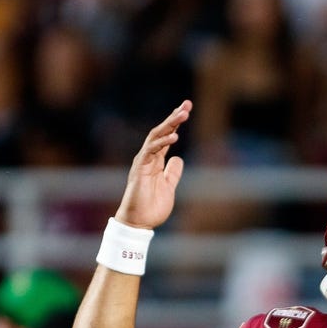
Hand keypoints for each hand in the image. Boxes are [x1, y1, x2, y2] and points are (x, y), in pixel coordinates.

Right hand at [115, 101, 192, 229]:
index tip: (186, 108)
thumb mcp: (168, 187)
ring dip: (170, 125)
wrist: (139, 222)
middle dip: (174, 117)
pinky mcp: (140, 169)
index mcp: (156, 161)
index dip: (176, 122)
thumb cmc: (152, 207)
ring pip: (156, 137)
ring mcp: (143, 162)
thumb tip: (178, 159)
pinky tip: (174, 137)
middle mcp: (149, 157)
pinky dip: (162, 143)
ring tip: (183, 114)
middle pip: (162, 132)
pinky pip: (150, 151)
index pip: (167, 136)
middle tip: (187, 104)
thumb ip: (172, 173)